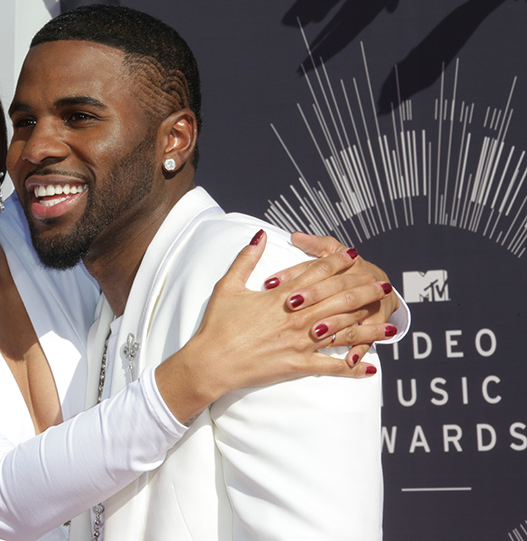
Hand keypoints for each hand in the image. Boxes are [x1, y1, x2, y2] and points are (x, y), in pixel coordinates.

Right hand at [156, 230, 393, 422]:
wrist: (212, 361)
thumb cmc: (217, 324)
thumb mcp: (229, 285)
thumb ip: (246, 259)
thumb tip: (259, 235)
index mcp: (282, 296)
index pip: (317, 274)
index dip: (337, 263)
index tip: (353, 256)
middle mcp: (297, 317)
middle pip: (339, 300)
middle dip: (364, 292)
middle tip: (385, 286)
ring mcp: (300, 342)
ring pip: (343, 332)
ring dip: (369, 329)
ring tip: (391, 327)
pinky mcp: (298, 364)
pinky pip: (331, 366)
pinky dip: (352, 368)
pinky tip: (370, 367)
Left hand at [286, 231, 398, 364]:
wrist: (383, 286)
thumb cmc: (348, 270)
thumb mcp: (333, 251)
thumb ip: (314, 245)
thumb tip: (295, 236)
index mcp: (345, 264)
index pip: (316, 267)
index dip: (292, 274)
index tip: (271, 283)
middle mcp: (357, 283)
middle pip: (335, 288)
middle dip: (313, 296)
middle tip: (291, 304)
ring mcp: (366, 305)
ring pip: (350, 314)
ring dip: (334, 323)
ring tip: (315, 331)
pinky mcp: (374, 323)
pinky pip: (367, 338)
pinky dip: (359, 349)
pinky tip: (348, 360)